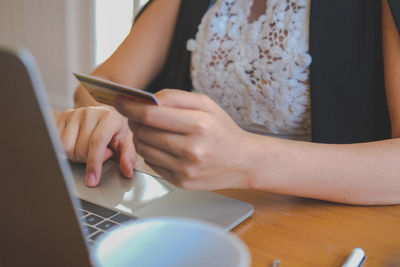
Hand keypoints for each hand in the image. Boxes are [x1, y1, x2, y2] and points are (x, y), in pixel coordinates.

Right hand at [55, 105, 135, 186]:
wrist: (104, 115)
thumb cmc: (117, 129)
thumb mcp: (127, 141)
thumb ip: (128, 156)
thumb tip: (127, 170)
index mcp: (109, 117)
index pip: (97, 142)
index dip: (94, 164)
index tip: (92, 180)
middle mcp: (91, 112)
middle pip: (80, 149)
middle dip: (87, 160)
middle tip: (98, 155)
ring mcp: (75, 113)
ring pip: (66, 147)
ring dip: (75, 156)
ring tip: (87, 150)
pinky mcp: (63, 117)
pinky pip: (57, 143)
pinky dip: (67, 150)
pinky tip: (78, 144)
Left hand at [115, 89, 252, 189]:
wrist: (243, 161)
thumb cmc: (224, 130)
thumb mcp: (206, 104)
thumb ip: (175, 97)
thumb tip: (146, 99)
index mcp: (199, 125)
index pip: (151, 115)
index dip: (129, 107)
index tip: (119, 101)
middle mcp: (191, 149)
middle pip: (144, 132)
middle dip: (133, 120)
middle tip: (135, 114)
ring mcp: (185, 169)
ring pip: (144, 149)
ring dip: (140, 136)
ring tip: (150, 130)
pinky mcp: (180, 182)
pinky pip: (151, 164)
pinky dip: (150, 152)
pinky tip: (162, 145)